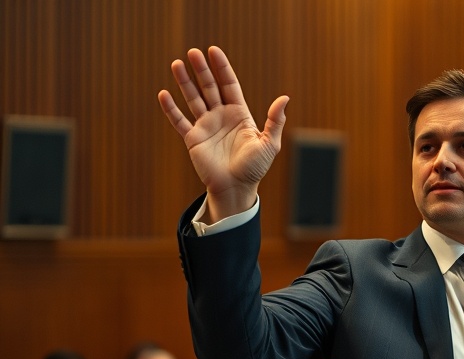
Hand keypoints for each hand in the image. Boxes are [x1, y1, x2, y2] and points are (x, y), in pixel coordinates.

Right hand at [158, 46, 288, 222]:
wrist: (236, 188)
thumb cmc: (255, 168)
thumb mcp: (270, 143)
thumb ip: (276, 121)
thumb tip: (285, 98)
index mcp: (239, 114)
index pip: (229, 85)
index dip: (222, 68)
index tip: (213, 51)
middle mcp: (221, 116)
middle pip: (209, 87)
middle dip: (202, 70)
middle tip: (193, 52)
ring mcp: (206, 126)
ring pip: (193, 99)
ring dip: (185, 82)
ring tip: (177, 64)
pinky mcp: (193, 139)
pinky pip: (179, 121)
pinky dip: (171, 109)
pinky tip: (163, 94)